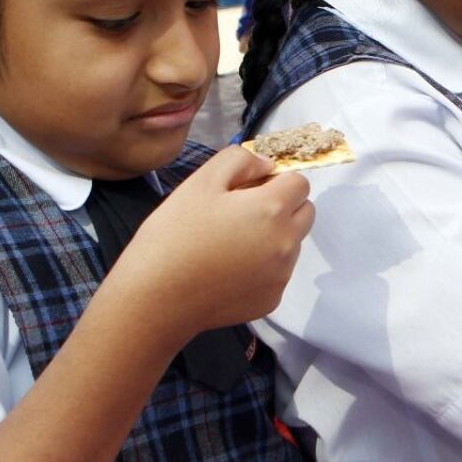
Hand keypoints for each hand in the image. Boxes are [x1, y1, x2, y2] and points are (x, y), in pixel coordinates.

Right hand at [110, 147, 314, 344]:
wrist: (156, 299)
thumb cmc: (174, 235)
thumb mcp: (201, 182)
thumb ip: (241, 161)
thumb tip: (267, 166)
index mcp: (272, 209)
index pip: (300, 183)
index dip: (276, 180)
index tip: (248, 189)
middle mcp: (287, 243)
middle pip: (305, 213)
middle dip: (283, 207)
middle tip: (242, 214)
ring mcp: (282, 275)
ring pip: (293, 244)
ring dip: (274, 237)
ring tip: (229, 244)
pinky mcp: (272, 300)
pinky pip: (278, 273)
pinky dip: (262, 267)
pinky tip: (228, 270)